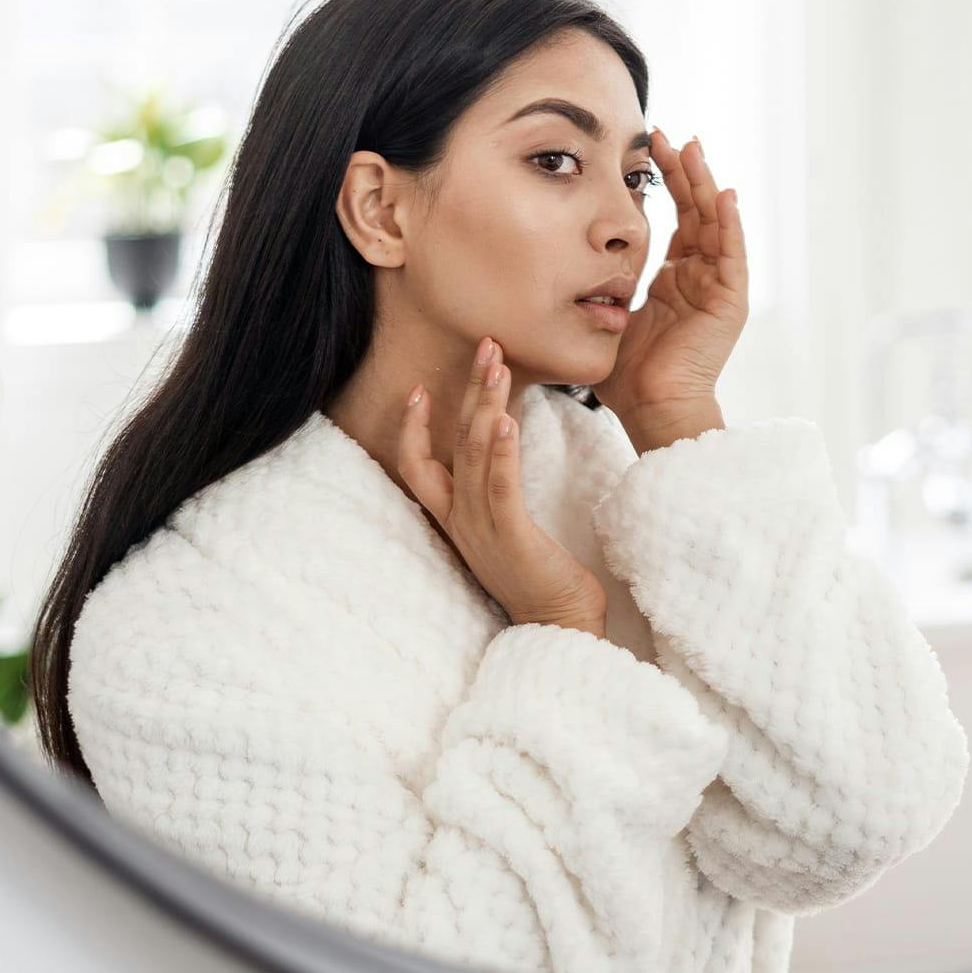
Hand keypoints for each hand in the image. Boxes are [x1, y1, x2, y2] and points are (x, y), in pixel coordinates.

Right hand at [399, 336, 607, 637]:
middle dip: (467, 391)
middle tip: (485, 345)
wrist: (559, 627)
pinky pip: (500, 487)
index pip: (417, 466)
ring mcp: (483, 529)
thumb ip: (499, 497)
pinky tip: (506, 421)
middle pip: (452, 443)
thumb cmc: (542, 579)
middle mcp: (461, 521)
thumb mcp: (510, 532)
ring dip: (485, 404)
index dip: (413, 427)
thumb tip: (503, 458)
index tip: (419, 388)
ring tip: (497, 364)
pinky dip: (501, 451)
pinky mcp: (512, 536)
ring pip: (474, 455)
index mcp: (457, 519)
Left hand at [589, 130, 747, 420]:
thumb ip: (596, 291)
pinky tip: (723, 194)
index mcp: (674, 282)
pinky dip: (730, 224)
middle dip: (684, 173)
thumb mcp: (607, 319)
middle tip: (669, 135)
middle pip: (696, 213)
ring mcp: (717, 289)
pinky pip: (732, 255)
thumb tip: (554, 273)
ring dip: (706, 185)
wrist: (651, 410)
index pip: (676, 221)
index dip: (665, 184)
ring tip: (694, 149)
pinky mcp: (729, 302)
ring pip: (716, 225)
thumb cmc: (626, 377)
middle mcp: (699, 280)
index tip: (648, 150)